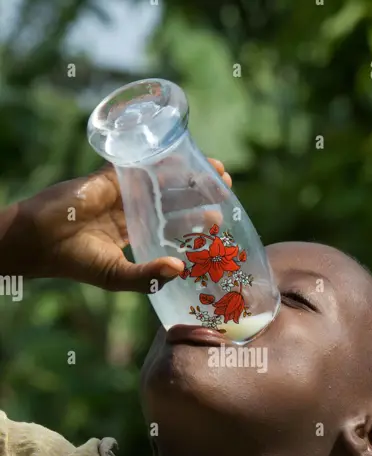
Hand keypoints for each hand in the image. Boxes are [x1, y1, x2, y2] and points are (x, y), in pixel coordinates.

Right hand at [12, 158, 231, 291]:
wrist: (39, 239)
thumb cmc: (76, 261)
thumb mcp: (116, 277)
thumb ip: (148, 276)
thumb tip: (181, 269)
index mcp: (138, 236)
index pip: (174, 228)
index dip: (196, 223)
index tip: (220, 218)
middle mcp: (134, 213)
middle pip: (174, 202)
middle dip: (199, 196)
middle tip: (225, 191)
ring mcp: (123, 193)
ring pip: (163, 181)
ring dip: (188, 176)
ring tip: (217, 173)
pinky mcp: (110, 176)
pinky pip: (139, 163)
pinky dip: (161, 159)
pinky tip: (183, 156)